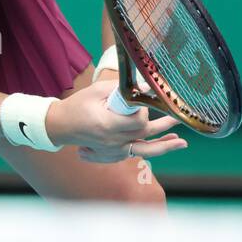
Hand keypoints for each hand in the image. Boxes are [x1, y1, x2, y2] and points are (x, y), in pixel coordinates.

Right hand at [48, 79, 187, 162]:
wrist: (60, 126)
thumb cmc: (78, 105)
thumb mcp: (97, 90)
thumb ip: (122, 89)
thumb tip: (147, 86)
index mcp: (108, 125)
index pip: (138, 122)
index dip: (144, 110)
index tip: (141, 100)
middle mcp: (112, 142)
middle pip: (145, 136)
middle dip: (164, 128)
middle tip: (179, 119)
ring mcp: (112, 151)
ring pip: (144, 150)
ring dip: (164, 146)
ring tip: (181, 143)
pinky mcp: (112, 155)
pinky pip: (134, 153)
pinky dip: (148, 149)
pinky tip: (161, 143)